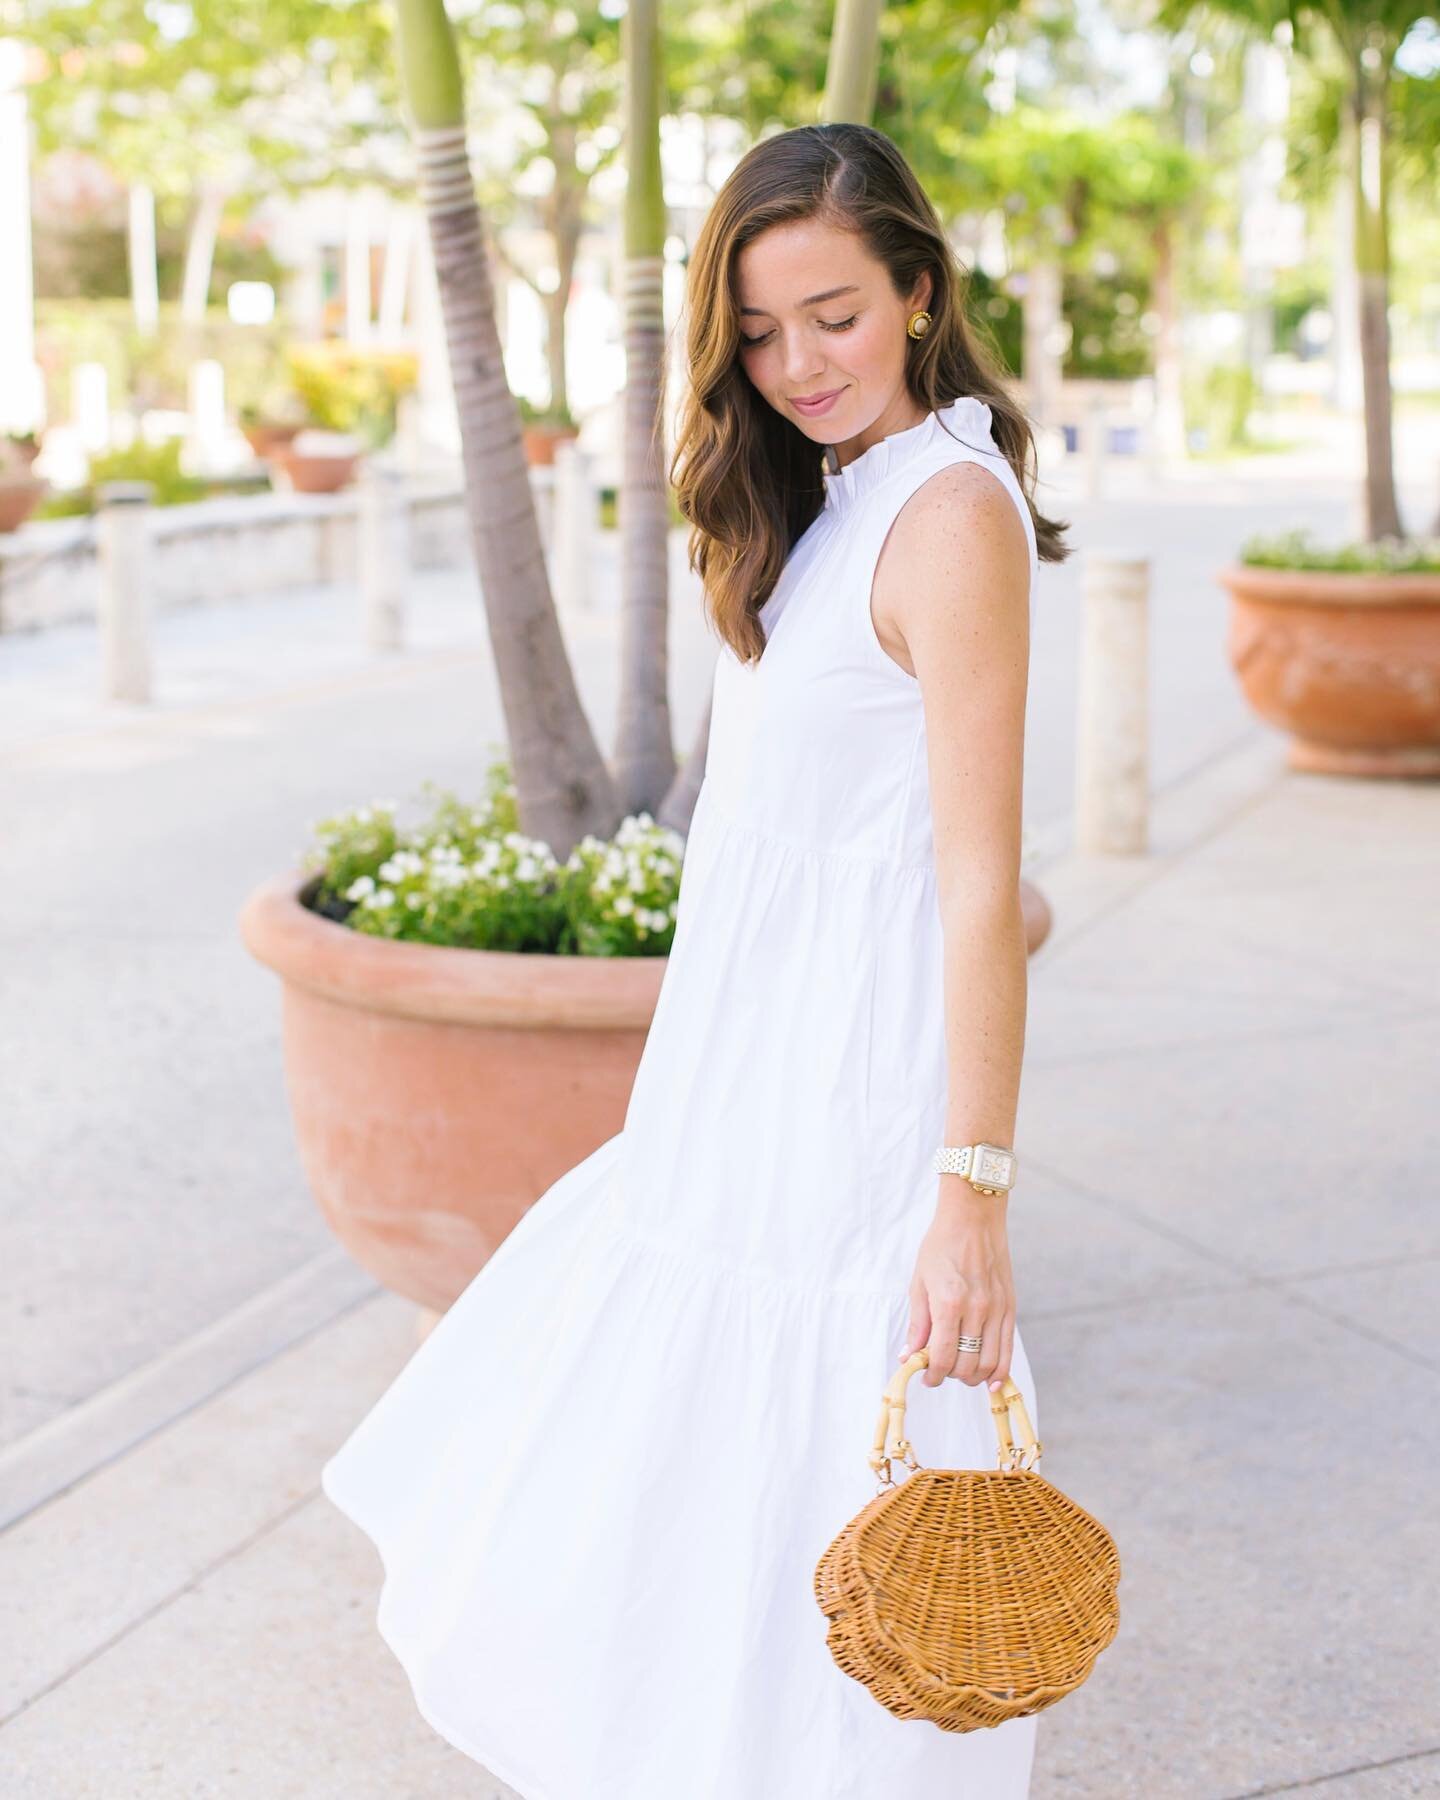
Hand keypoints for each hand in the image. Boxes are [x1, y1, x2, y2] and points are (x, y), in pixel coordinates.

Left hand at [901, 1184, 1015, 1390]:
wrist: (973, 1218)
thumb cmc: (940, 1246)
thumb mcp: (919, 1282)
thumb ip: (917, 1324)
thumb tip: (908, 1357)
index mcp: (949, 1301)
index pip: (943, 1356)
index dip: (933, 1374)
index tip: (926, 1377)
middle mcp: (977, 1308)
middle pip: (967, 1364)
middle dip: (950, 1375)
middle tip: (939, 1370)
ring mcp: (997, 1309)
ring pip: (990, 1363)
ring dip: (973, 1377)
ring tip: (960, 1372)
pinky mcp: (1010, 1307)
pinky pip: (1008, 1349)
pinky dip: (1000, 1371)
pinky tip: (990, 1381)